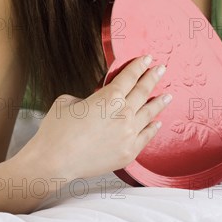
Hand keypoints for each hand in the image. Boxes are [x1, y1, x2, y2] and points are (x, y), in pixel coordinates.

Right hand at [19, 55, 170, 180]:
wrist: (52, 163)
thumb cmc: (56, 131)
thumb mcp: (69, 101)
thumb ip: (90, 97)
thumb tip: (98, 101)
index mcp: (110, 97)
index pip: (130, 76)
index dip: (140, 66)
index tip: (148, 58)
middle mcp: (124, 113)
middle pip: (144, 91)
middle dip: (154, 77)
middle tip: (162, 69)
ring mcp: (129, 133)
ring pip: (150, 113)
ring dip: (159, 102)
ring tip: (168, 95)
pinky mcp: (129, 152)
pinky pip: (146, 136)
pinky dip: (153, 127)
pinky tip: (157, 122)